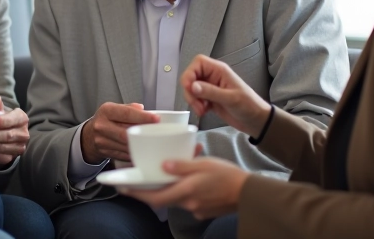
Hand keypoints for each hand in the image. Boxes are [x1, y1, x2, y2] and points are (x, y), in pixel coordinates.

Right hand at [80, 102, 156, 163]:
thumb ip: (129, 108)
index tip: (156, 119)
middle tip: (157, 132)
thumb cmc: (106, 120)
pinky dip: (135, 152)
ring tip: (152, 141)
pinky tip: (142, 150)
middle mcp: (102, 126)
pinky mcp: (106, 152)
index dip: (143, 117)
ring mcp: (102, 140)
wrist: (89, 136)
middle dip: (143, 133)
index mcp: (106, 111)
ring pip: (126, 145)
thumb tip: (142, 109)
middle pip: (126, 132)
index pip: (127, 113)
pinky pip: (124, 154)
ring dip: (140, 144)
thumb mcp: (114, 109)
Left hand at [120, 151, 248, 219]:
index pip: (155, 197)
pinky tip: (192, 178)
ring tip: (170, 171)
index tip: (123, 188)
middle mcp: (189, 203)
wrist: (250, 193)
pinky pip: (189, 199)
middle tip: (139, 181)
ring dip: (170, 187)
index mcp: (186, 192)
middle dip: (150, 190)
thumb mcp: (203, 164)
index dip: (137, 193)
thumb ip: (182, 166)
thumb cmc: (228, 176)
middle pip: (163, 198)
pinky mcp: (204, 210)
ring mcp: (196, 209)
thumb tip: (163, 166)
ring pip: (176, 197)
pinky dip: (185, 189)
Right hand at [181, 54, 270, 136]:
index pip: (198, 63)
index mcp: (219, 70)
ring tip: (202, 110)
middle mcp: (212, 77)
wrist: (256, 121)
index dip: (190, 73)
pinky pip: (196, 98)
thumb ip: (210, 91)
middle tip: (197, 104)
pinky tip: (205, 112)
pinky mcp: (209, 99)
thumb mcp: (230, 98)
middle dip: (190, 91)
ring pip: (191, 89)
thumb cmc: (248, 105)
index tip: (189, 88)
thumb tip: (191, 86)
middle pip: (191, 76)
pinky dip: (196, 105)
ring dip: (193, 100)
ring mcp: (210, 88)